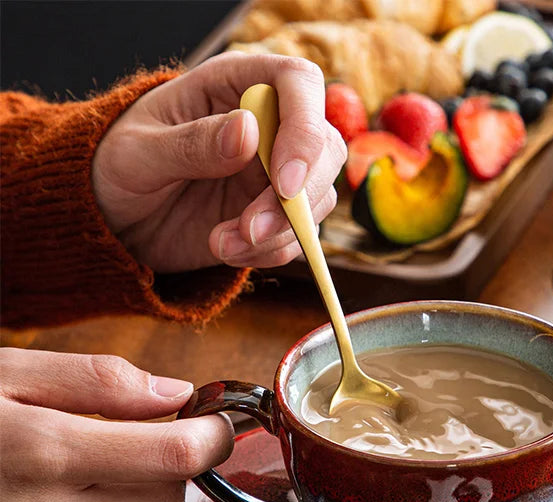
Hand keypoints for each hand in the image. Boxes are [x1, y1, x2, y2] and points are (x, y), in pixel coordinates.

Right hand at [0, 348, 232, 501]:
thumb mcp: (2, 371)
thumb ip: (96, 381)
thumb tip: (174, 394)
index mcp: (41, 451)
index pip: (174, 459)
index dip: (211, 437)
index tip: (215, 420)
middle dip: (173, 468)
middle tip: (147, 431)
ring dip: (138, 495)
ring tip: (94, 456)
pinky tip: (63, 489)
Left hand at [91, 52, 346, 272]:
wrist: (115, 217)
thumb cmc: (117, 166)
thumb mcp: (138, 153)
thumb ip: (191, 143)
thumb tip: (248, 131)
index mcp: (235, 85)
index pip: (299, 84)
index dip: (304, 128)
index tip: (283, 182)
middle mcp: (268, 125)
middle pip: (325, 148)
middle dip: (297, 198)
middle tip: (251, 230)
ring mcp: (275, 173)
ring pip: (317, 199)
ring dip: (279, 232)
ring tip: (222, 245)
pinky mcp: (274, 215)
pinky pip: (298, 236)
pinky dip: (271, 252)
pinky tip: (226, 251)